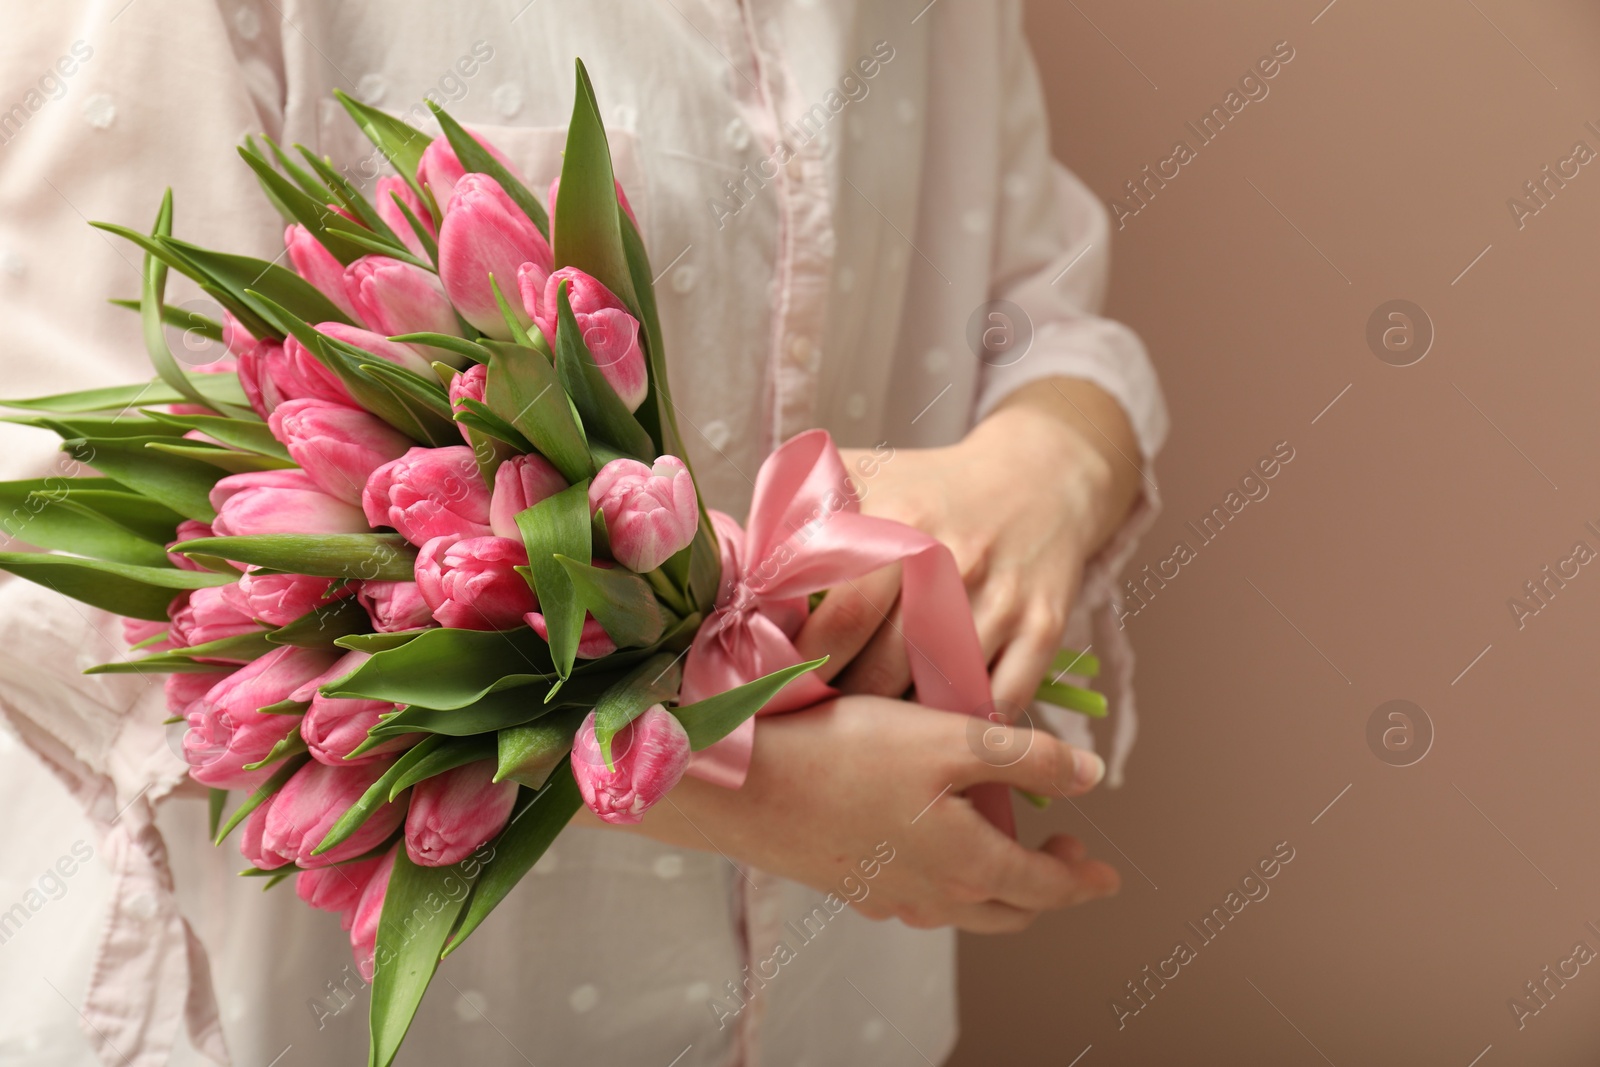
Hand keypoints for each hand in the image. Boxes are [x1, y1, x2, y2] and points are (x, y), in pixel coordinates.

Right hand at [591, 695, 1119, 932]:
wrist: (742, 784)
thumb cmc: (846, 751)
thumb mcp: (950, 737)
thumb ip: (1026, 757)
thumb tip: (1090, 776)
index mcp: (966, 864)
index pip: (1045, 887)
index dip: (1083, 880)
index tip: (1106, 873)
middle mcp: (930, 895)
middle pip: (1007, 911)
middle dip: (1045, 889)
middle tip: (1065, 859)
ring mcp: (884, 897)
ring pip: (958, 909)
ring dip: (992, 888)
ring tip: (999, 846)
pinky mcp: (845, 885)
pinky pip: (911, 898)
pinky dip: (941, 882)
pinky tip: (926, 848)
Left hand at [795, 378, 1142, 711]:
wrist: (1038, 476)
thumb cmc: (927, 488)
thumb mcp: (859, 476)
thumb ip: (790, 517)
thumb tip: (729, 579)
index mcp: (903, 522)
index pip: (841, 616)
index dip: (801, 665)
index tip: (771, 691)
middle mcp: (957, 561)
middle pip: (885, 667)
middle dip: (839, 706)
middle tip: (806, 726)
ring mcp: (1005, 599)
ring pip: (939, 696)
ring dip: (895, 728)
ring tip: (857, 740)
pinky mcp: (1045, 629)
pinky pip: (998, 705)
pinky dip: (961, 729)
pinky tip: (927, 736)